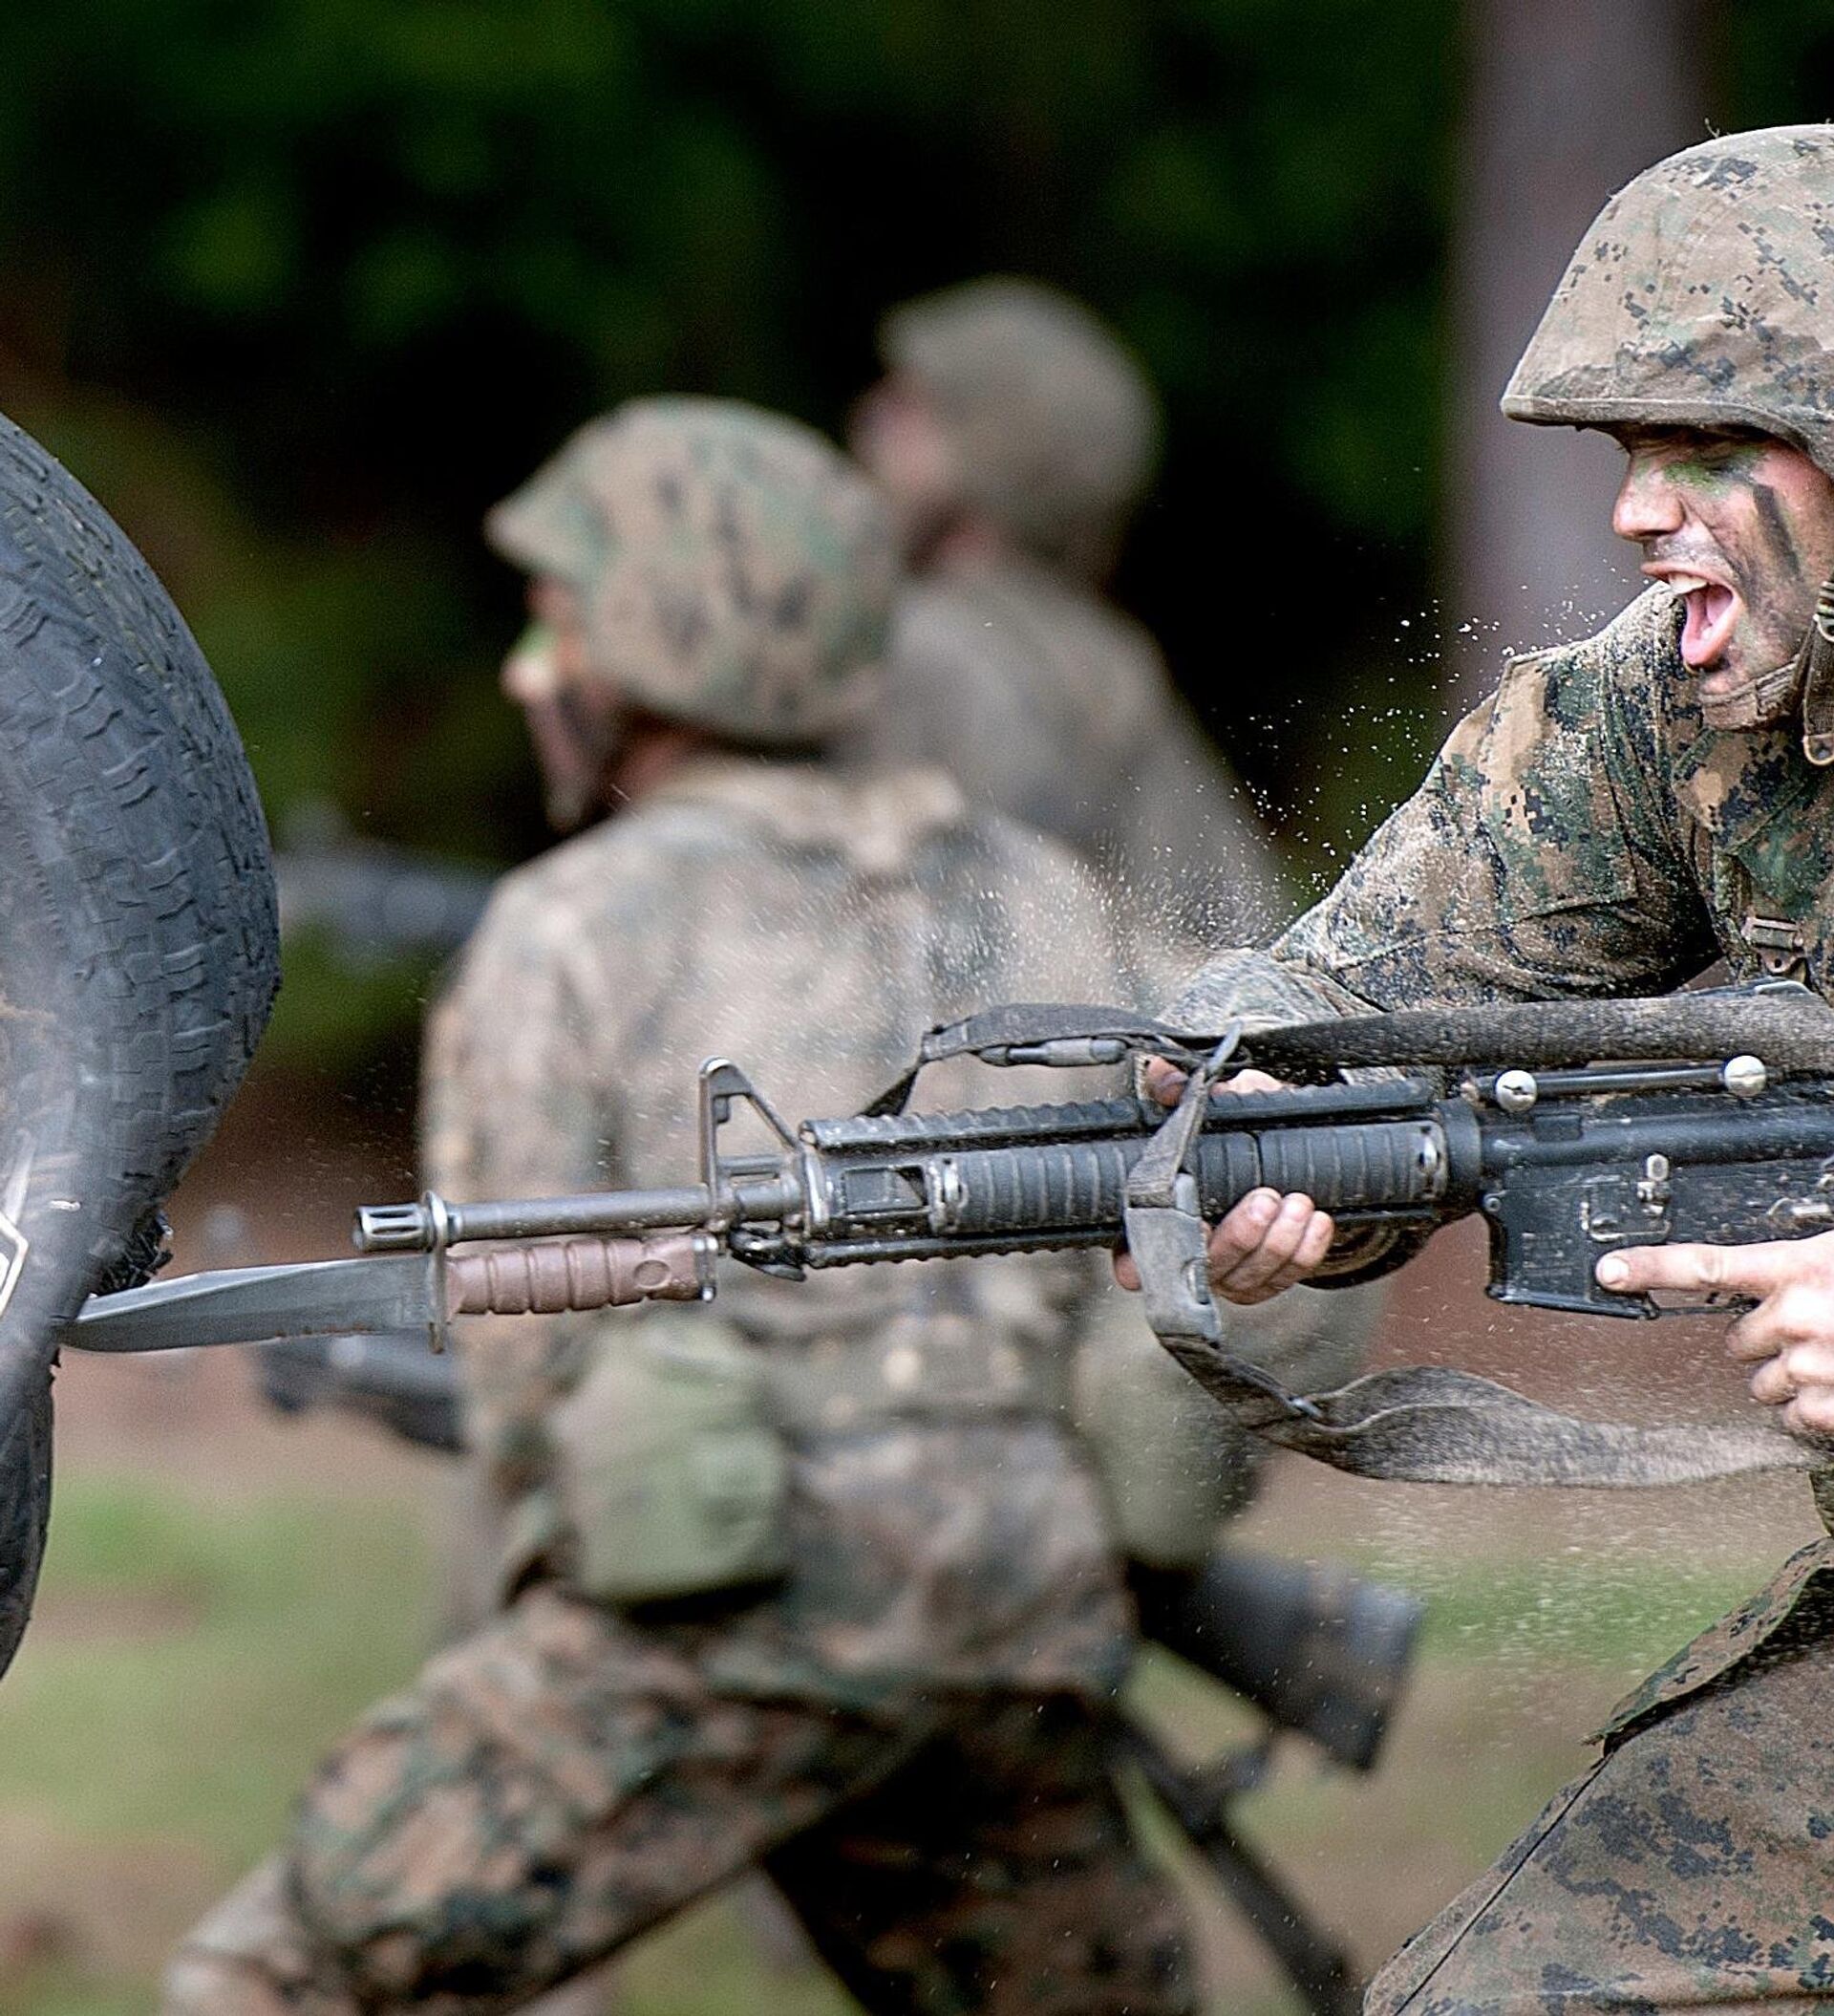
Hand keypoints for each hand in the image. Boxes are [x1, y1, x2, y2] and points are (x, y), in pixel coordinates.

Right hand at [1112, 1058, 1335, 1305]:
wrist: (1285, 1152)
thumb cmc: (1234, 1129)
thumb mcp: (1212, 1101)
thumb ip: (1179, 1088)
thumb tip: (1167, 1083)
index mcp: (1155, 1216)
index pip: (1132, 1256)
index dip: (1146, 1257)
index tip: (1191, 1225)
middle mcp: (1186, 1252)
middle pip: (1204, 1266)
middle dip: (1240, 1236)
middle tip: (1265, 1197)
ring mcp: (1225, 1272)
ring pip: (1247, 1276)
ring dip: (1278, 1241)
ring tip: (1298, 1202)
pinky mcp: (1263, 1282)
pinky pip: (1284, 1277)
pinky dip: (1304, 1251)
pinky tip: (1314, 1221)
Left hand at [1596, 1231, 1833, 1437]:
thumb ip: (1797, 1268)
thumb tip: (1767, 1273)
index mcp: (1797, 1268)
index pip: (1705, 1266)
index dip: (1651, 1269)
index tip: (1611, 1272)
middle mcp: (1796, 1315)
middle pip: (1735, 1342)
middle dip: (1761, 1341)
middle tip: (1808, 1329)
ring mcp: (1812, 1363)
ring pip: (1762, 1384)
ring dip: (1789, 1377)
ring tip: (1830, 1357)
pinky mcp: (1828, 1405)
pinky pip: (1795, 1417)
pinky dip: (1813, 1408)